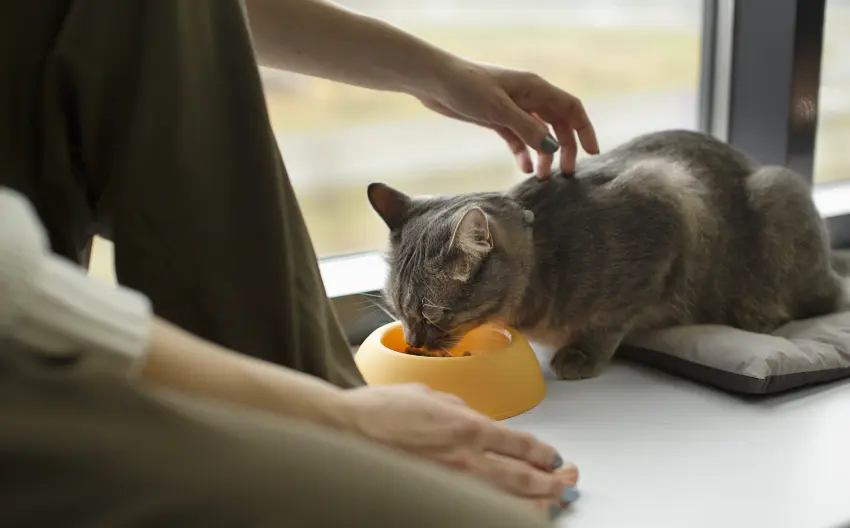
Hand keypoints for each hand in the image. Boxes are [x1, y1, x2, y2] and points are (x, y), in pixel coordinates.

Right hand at [341, 383, 579, 516]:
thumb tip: (479, 420)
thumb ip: (460, 409)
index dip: (545, 454)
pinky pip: (480, 513)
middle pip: (527, 478)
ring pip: (510, 504)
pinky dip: (505, 515)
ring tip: (554, 502)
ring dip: (540, 504)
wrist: (343, 434)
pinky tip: (515, 514)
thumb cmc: (378, 413)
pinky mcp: (437, 499)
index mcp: (468, 427)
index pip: (523, 445)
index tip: (555, 458)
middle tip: (569, 481)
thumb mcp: (428, 396)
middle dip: (556, 482)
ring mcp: (453, 485)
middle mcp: (467, 460)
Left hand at [418, 59, 599, 179]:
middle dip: (564, 148)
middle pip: (557, 124)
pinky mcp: (496, 119)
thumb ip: (528, 129)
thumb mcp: (500, 110)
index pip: (570, 108)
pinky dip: (522, 153)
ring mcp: (513, 108)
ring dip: (542, 154)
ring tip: (540, 177)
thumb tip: (553, 148)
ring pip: (538, 134)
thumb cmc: (467, 87)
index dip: (585, 129)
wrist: (434, 82)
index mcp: (535, 88)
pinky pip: (517, 138)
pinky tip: (522, 168)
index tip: (592, 153)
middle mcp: (528, 97)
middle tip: (564, 174)